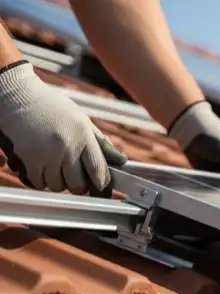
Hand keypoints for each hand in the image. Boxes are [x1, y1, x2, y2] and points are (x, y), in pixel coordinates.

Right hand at [0, 61, 127, 196]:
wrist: (16, 97)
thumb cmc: (51, 107)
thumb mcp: (81, 119)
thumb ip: (99, 142)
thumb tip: (120, 160)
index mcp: (83, 135)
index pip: (99, 171)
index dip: (101, 184)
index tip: (101, 186)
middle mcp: (66, 147)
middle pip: (78, 185)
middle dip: (79, 185)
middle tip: (75, 177)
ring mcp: (45, 155)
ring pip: (58, 187)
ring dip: (58, 182)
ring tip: (55, 166)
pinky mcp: (27, 161)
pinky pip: (38, 184)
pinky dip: (41, 180)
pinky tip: (41, 166)